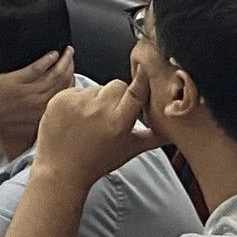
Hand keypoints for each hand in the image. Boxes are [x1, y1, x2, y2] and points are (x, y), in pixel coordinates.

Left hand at [0, 48, 73, 135]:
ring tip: (67, 51)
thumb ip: (38, 121)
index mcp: (43, 113)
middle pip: (64, 82)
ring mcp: (29, 92)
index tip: (72, 72)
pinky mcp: (15, 81)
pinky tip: (52, 54)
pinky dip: (47, 60)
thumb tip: (47, 115)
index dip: (72, 81)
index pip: (65, 95)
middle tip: (71, 56)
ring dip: (64, 61)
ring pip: (55, 74)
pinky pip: (37, 68)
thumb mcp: (24, 129)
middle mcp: (40, 103)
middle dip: (70, 67)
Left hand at [31, 70, 163, 185]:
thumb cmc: (97, 161)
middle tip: (113, 113)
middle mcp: (98, 109)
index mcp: (118, 121)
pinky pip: (77, 90)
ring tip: (93, 119)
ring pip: (98, 87)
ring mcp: (76, 102)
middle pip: (118, 85)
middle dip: (120, 96)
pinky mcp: (59, 98)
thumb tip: (176, 128)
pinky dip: (80, 100)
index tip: (146, 67)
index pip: (136, 91)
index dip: (142, 79)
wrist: (61, 169)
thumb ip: (156, 136)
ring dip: (98, 99)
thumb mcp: (131, 149)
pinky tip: (77, 117)